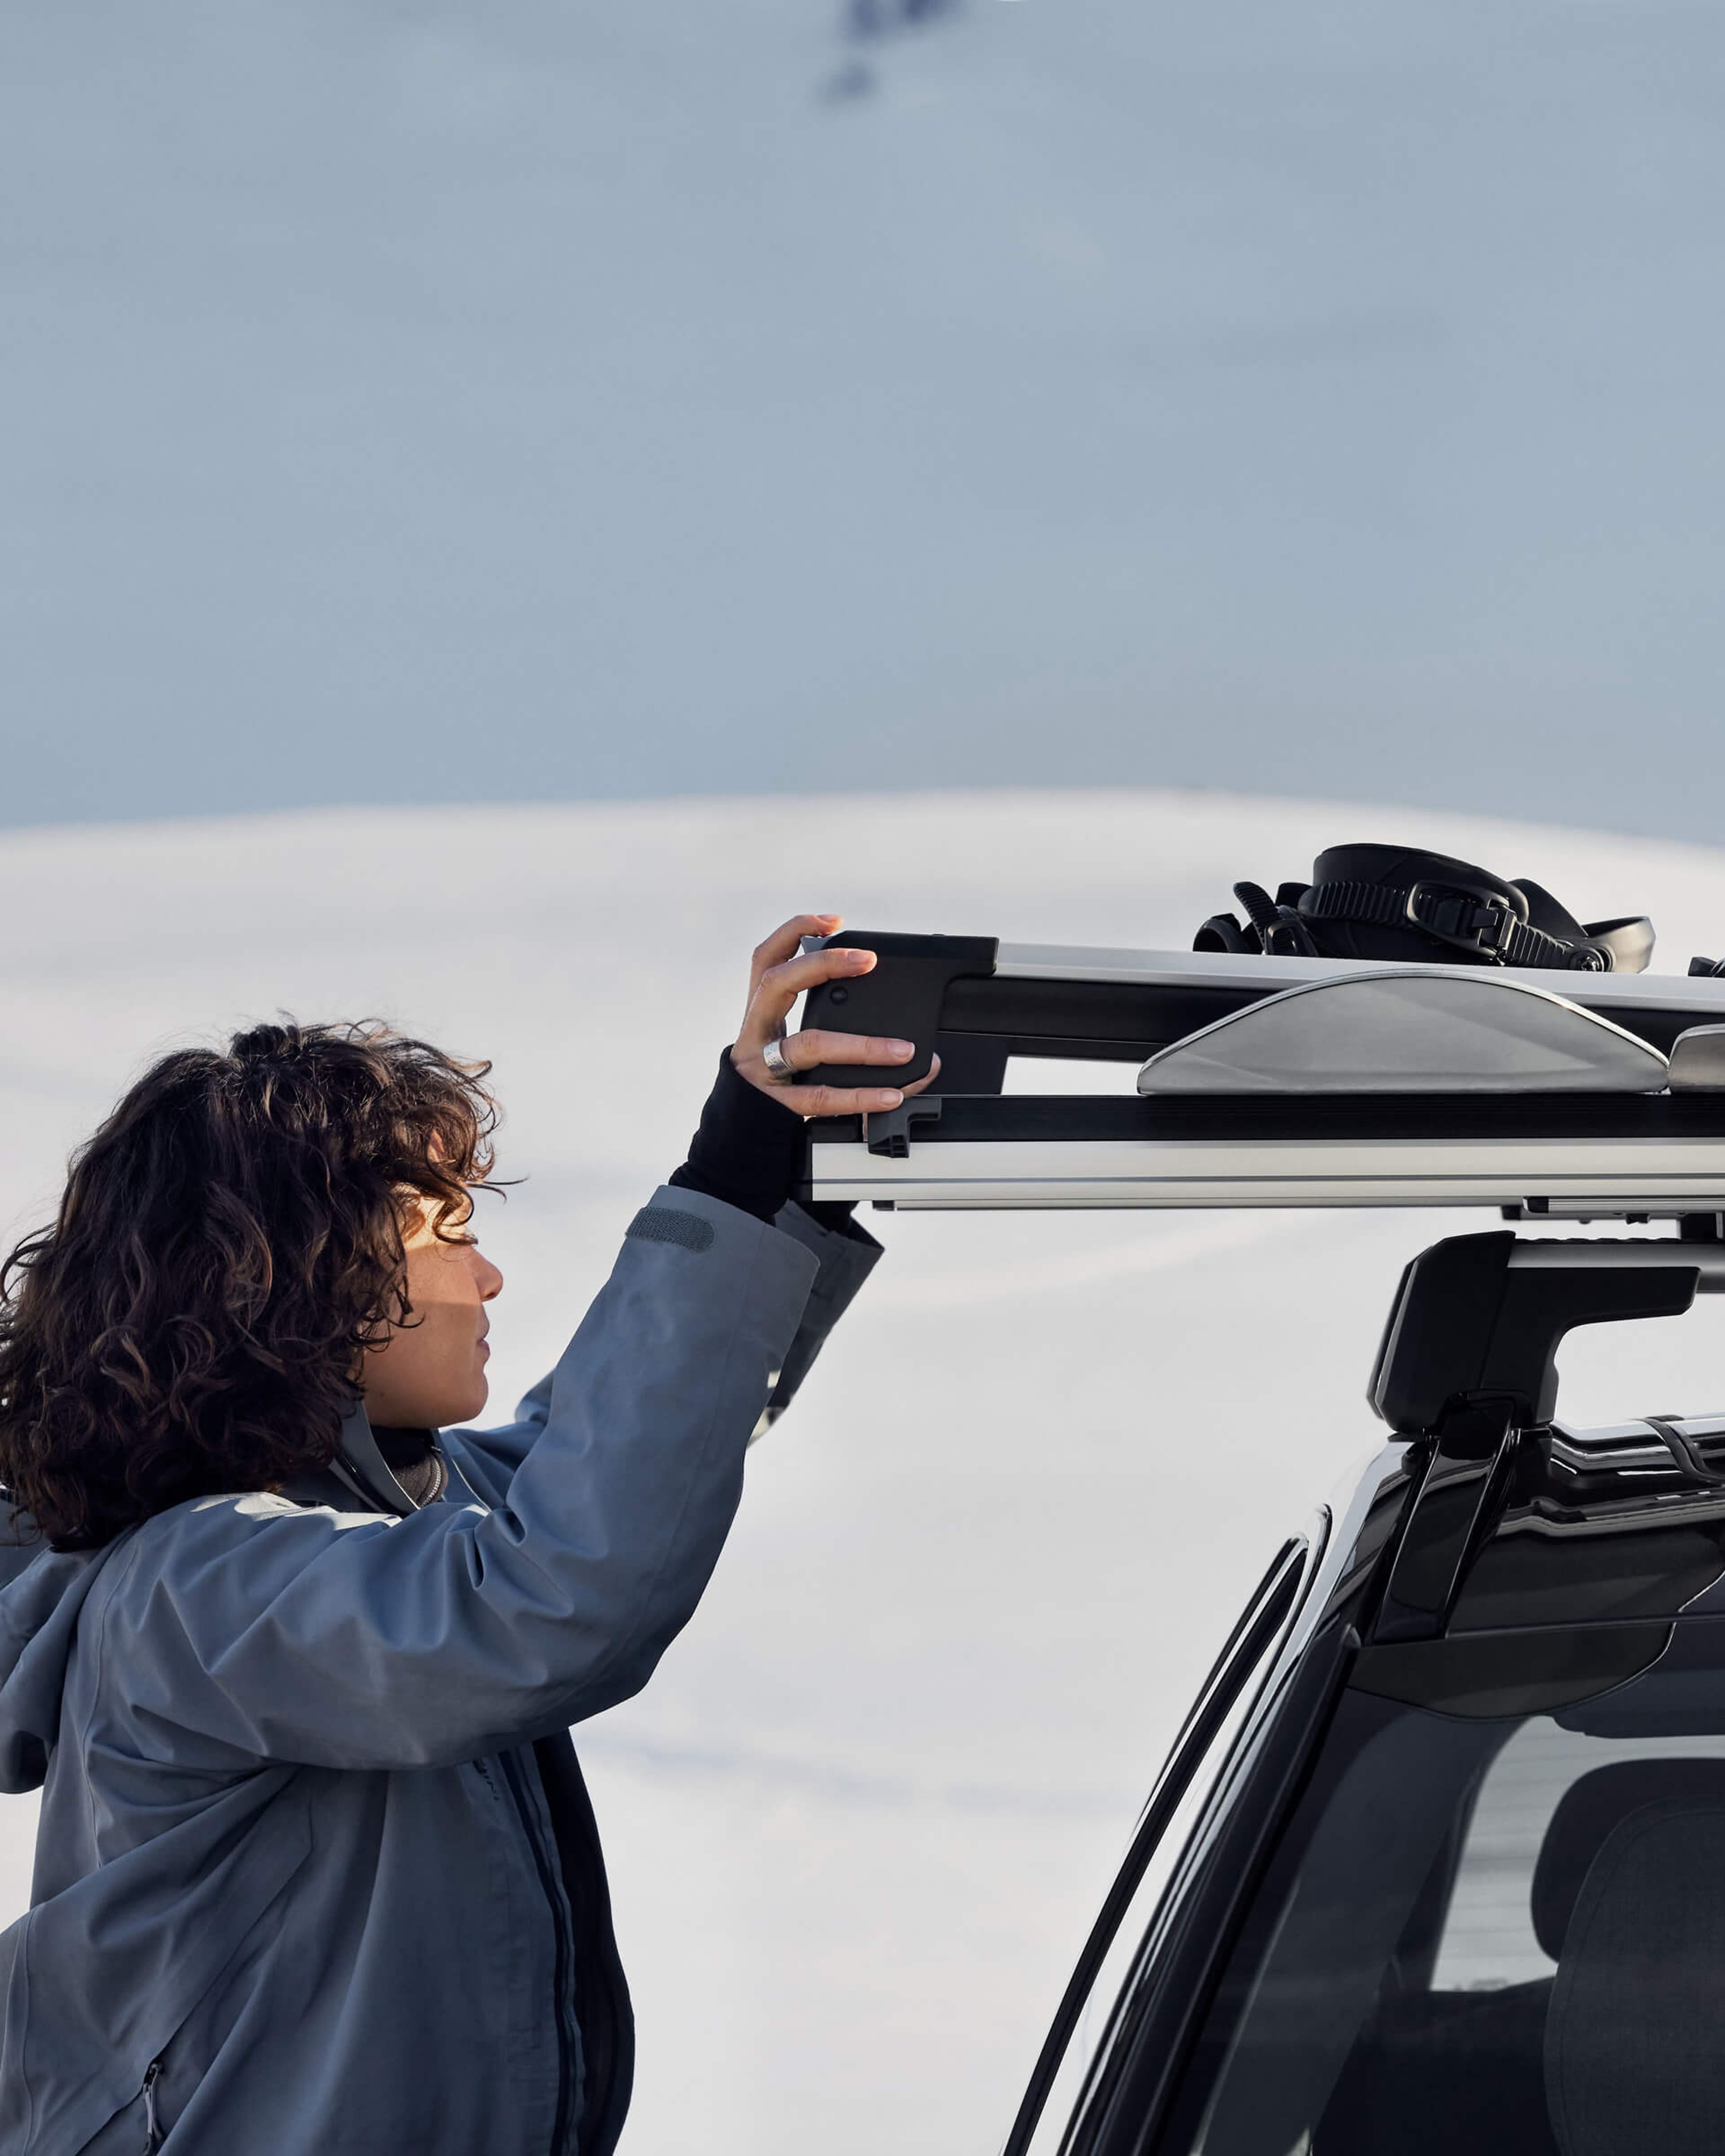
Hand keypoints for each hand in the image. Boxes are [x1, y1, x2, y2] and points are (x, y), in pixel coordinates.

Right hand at [731, 915, 939, 1117]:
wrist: (737, 1142)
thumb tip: (909, 1039)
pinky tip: (891, 1095)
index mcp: (759, 1015)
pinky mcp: (775, 1106)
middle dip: (823, 964)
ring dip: (861, 1045)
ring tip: (902, 1050)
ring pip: (808, 1045)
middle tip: (868, 961)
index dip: (794, 932)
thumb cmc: (775, 1089)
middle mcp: (753, 1036)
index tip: (834, 921)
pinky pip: (820, 1098)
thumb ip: (835, 1032)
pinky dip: (860, 1095)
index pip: (767, 959)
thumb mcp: (792, 1049)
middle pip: (777, 983)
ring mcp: (760, 1070)